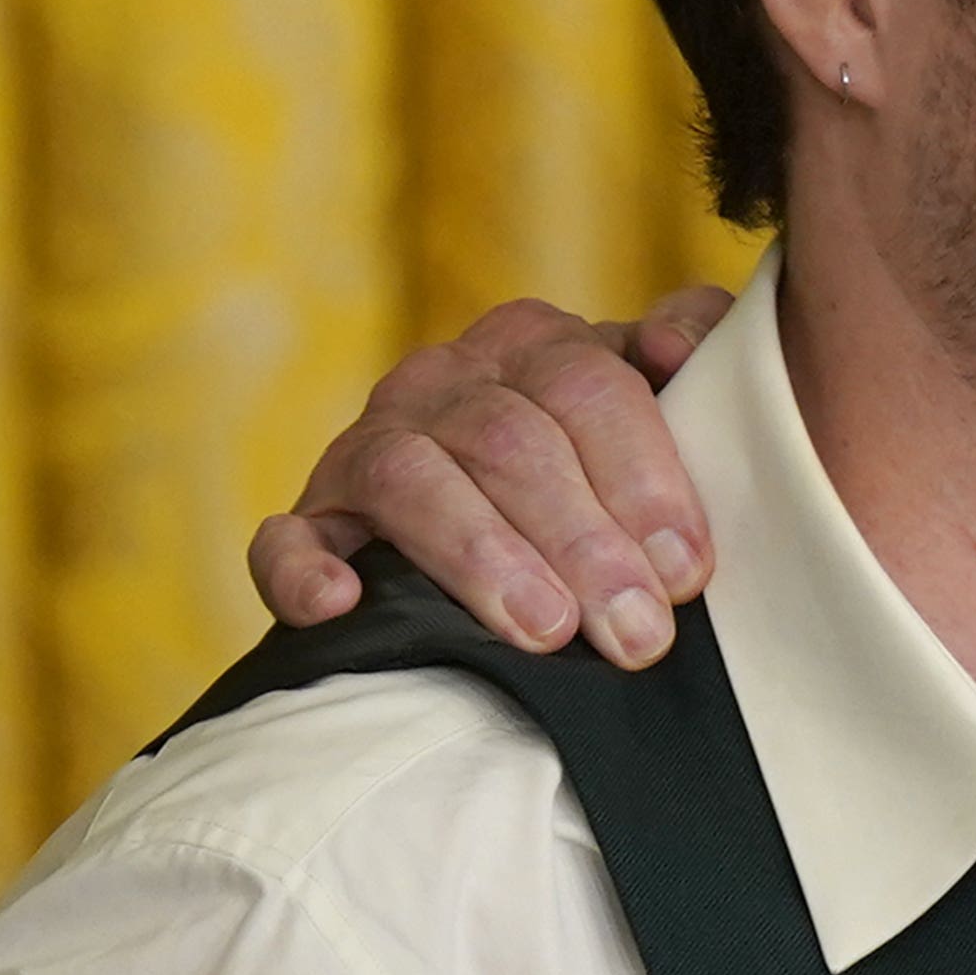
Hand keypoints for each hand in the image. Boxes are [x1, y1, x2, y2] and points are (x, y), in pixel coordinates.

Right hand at [245, 287, 737, 663]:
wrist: (499, 522)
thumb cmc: (607, 466)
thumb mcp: (660, 397)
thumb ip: (689, 347)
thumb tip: (678, 346)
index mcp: (534, 343)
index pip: (589, 385)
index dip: (643, 478)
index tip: (686, 571)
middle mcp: (444, 379)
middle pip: (509, 439)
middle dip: (581, 540)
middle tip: (635, 631)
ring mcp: (367, 447)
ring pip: (412, 478)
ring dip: (482, 556)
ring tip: (546, 630)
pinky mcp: (311, 520)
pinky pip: (286, 538)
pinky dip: (302, 570)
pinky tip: (341, 603)